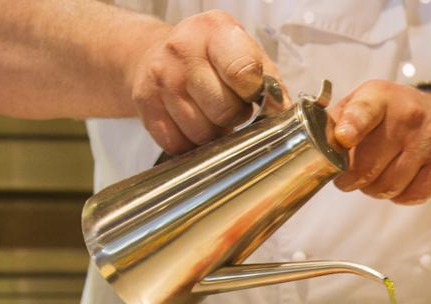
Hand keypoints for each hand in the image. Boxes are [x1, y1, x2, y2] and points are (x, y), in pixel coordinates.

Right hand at [127, 10, 287, 154]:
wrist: (152, 54)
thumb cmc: (209, 56)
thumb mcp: (242, 51)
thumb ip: (268, 80)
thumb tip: (284, 111)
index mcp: (214, 31)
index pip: (244, 73)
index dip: (256, 95)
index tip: (256, 98)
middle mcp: (183, 52)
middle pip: (225, 110)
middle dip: (235, 116)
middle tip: (231, 106)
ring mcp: (162, 80)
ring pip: (204, 133)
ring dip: (215, 133)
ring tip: (210, 113)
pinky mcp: (146, 106)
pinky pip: (180, 144)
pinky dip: (192, 144)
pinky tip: (192, 123)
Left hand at [328, 81, 430, 204]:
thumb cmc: (390, 116)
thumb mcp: (363, 104)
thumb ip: (335, 121)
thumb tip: (310, 145)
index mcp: (381, 97)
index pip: (365, 112)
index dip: (352, 126)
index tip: (344, 138)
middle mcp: (408, 116)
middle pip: (367, 166)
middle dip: (350, 179)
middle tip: (347, 179)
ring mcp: (429, 141)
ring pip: (387, 186)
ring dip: (373, 190)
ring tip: (374, 178)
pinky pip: (409, 196)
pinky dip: (398, 196)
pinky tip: (399, 181)